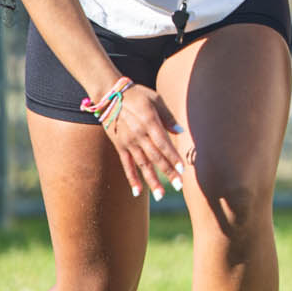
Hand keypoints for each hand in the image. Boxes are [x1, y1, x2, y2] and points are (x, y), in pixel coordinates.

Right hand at [101, 83, 187, 200]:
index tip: (182, 169)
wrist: (109, 95)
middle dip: (168, 172)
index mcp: (149, 122)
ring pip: (142, 165)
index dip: (173, 157)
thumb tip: (181, 132)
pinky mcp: (120, 146)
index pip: (164, 143)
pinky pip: (127, 165)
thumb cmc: (137, 95)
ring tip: (161, 195)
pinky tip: (138, 192)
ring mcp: (128, 142)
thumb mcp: (155, 99)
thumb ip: (168, 117)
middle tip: (178, 186)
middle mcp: (139, 135)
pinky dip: (132, 179)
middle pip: (155, 157)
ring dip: (152, 181)